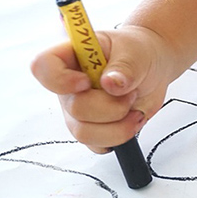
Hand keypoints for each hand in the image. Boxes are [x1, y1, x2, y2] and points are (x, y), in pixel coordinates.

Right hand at [31, 25, 175, 151]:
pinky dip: (122, 135)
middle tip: (131, 92)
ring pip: (85, 133)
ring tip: (134, 106)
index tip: (87, 82)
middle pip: (75, 108)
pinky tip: (133, 118)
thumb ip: (125, 68)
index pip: (42, 67)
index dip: (61, 80)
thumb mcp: (136, 53)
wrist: (154, 68)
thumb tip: (112, 83)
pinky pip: (98, 145)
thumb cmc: (138, 52)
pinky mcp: (94, 129)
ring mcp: (79, 110)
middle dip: (111, 105)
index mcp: (71, 58)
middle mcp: (69, 87)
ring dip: (119, 124)